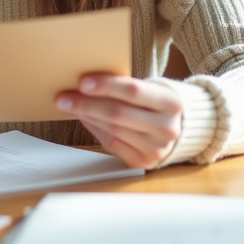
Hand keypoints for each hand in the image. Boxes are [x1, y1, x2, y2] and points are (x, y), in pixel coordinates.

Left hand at [55, 74, 182, 168]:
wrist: (178, 128)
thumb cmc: (156, 103)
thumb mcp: (151, 90)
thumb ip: (125, 87)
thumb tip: (86, 83)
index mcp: (172, 103)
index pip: (134, 91)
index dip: (106, 86)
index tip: (82, 82)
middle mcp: (167, 128)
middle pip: (119, 113)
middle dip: (87, 104)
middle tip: (64, 98)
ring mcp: (156, 148)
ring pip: (113, 130)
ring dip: (87, 116)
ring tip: (70, 106)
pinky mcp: (144, 161)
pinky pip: (112, 144)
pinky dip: (95, 129)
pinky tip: (85, 118)